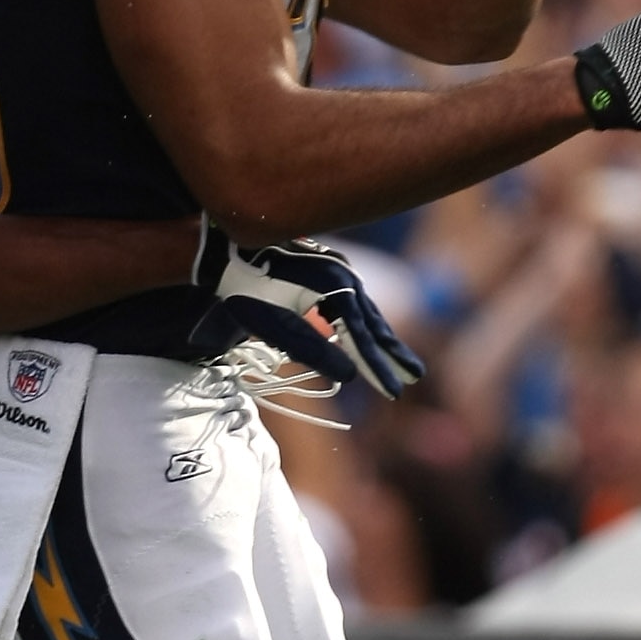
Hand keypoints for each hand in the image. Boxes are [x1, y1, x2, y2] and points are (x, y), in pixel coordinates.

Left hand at [194, 233, 424, 398]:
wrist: (224, 246)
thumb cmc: (244, 287)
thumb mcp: (273, 323)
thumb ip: (311, 349)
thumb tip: (350, 376)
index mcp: (334, 285)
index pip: (362, 337)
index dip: (379, 368)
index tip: (395, 393)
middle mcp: (342, 273)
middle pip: (372, 322)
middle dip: (392, 353)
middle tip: (416, 377)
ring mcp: (336, 269)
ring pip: (365, 312)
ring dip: (381, 339)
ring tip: (401, 363)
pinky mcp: (327, 271)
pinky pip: (353, 304)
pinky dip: (363, 325)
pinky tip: (368, 337)